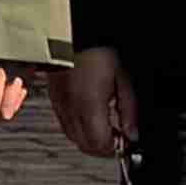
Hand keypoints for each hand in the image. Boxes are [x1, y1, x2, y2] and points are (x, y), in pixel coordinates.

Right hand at [56, 42, 138, 159]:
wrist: (71, 35)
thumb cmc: (96, 52)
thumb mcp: (122, 80)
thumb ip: (129, 110)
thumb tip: (132, 133)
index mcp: (90, 105)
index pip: (100, 144)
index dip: (115, 149)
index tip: (125, 142)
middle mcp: (71, 109)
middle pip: (84, 146)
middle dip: (102, 148)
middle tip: (117, 137)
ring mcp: (59, 104)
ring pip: (72, 137)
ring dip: (89, 138)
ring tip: (104, 126)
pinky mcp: (53, 98)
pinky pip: (64, 123)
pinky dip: (78, 127)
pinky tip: (89, 116)